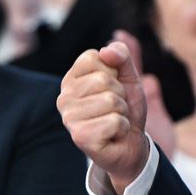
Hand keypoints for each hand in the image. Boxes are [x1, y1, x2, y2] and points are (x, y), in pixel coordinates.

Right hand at [57, 31, 148, 194]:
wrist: (131, 143)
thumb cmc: (125, 107)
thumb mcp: (128, 76)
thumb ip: (121, 55)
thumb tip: (105, 51)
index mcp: (72, 78)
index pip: (93, 57)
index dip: (113, 71)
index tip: (111, 87)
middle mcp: (64, 97)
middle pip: (103, 79)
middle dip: (120, 94)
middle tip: (115, 108)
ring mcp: (70, 118)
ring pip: (111, 101)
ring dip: (122, 112)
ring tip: (114, 120)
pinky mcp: (80, 137)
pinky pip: (114, 121)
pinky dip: (122, 127)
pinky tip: (114, 134)